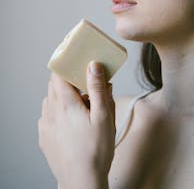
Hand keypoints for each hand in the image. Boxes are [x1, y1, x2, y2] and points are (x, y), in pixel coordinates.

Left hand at [38, 62, 114, 188]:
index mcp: (65, 103)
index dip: (66, 65)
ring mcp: (45, 124)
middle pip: (55, 86)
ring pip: (51, 100)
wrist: (81, 182)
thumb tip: (93, 66)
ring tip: (81, 108)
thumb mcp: (103, 116)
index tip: (76, 62)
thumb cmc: (96, 150)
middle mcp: (50, 111)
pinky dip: (59, 112)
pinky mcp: (44, 136)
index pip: (57, 73)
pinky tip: (72, 123)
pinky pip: (49, 116)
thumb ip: (97, 88)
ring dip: (64, 98)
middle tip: (86, 88)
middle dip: (70, 82)